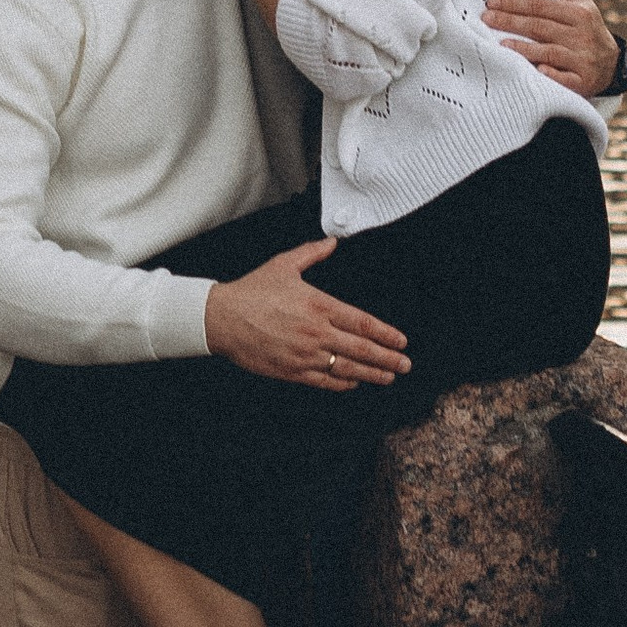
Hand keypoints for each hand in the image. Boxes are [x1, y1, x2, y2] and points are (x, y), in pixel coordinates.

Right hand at [205, 242, 410, 388]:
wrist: (221, 319)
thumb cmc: (252, 291)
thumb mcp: (283, 265)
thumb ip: (312, 253)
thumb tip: (331, 242)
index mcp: (319, 305)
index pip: (362, 322)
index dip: (386, 334)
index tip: (401, 340)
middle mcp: (316, 332)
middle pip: (362, 349)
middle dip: (388, 358)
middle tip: (405, 364)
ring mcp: (305, 355)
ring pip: (348, 368)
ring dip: (373, 374)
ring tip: (389, 376)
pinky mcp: (292, 371)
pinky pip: (325, 381)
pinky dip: (344, 383)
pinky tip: (356, 382)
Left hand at [482, 0, 621, 95]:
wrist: (611, 65)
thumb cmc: (584, 25)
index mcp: (578, 13)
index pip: (543, 6)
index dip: (517, 3)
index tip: (492, 0)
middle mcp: (581, 35)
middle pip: (542, 28)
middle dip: (513, 23)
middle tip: (486, 18)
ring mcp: (582, 60)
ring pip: (550, 53)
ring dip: (526, 50)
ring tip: (500, 45)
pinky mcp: (582, 83)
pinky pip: (564, 80)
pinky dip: (551, 76)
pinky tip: (536, 74)